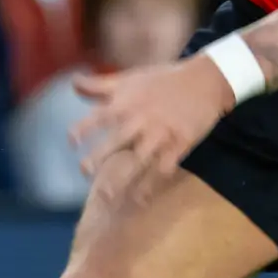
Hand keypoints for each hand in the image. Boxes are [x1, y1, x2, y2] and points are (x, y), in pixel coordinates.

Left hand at [72, 54, 237, 191]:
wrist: (205, 81)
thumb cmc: (163, 80)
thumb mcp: (129, 78)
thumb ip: (100, 85)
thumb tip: (72, 83)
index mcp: (127, 103)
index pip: (100, 116)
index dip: (84, 128)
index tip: (71, 142)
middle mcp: (142, 120)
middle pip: (118, 140)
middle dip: (100, 157)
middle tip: (84, 172)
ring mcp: (161, 134)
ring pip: (140, 160)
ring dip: (124, 179)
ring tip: (107, 197)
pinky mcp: (179, 144)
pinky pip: (164, 168)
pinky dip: (152, 184)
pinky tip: (140, 199)